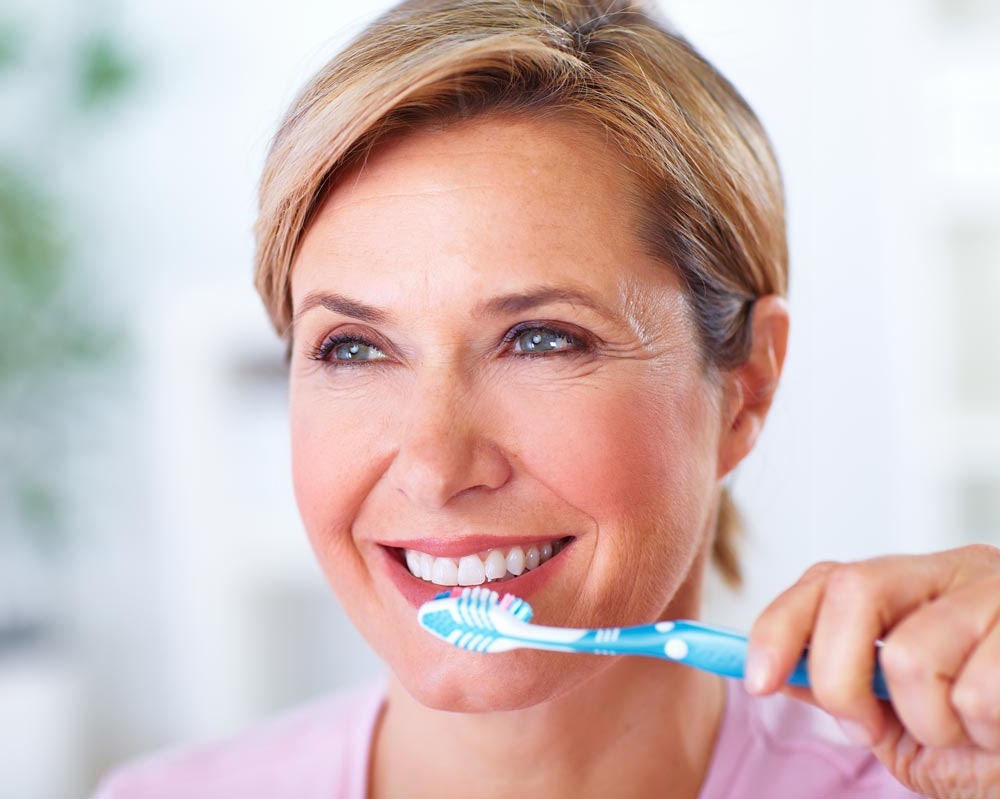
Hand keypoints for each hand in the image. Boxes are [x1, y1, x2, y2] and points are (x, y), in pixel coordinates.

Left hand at [747, 544, 999, 798]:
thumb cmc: (997, 746)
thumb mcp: (911, 727)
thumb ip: (848, 694)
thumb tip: (777, 672)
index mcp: (917, 586)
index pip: (827, 579)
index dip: (780, 626)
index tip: (756, 680)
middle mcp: (960, 572)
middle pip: (854, 589)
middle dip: (840, 674)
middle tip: (871, 723)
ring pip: (913, 656)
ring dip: (931, 723)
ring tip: (973, 732)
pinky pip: (980, 695)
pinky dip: (986, 734)